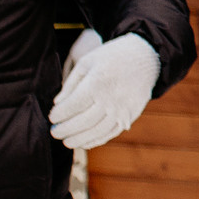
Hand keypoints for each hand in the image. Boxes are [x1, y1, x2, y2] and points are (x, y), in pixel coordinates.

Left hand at [49, 33, 158, 150]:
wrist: (146, 57)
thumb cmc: (111, 56)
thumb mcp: (87, 62)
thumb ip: (70, 83)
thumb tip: (57, 104)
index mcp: (97, 83)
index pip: (72, 106)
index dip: (58, 115)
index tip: (52, 117)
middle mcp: (111, 99)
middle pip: (83, 122)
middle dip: (65, 130)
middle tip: (54, 133)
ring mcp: (123, 109)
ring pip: (97, 131)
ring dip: (79, 140)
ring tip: (67, 142)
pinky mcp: (132, 115)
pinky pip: (112, 133)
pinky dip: (97, 140)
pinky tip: (84, 143)